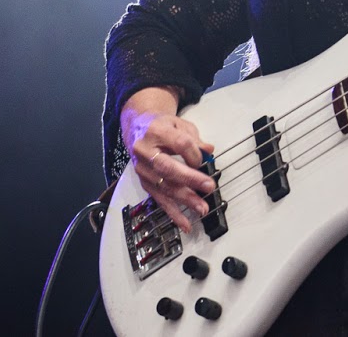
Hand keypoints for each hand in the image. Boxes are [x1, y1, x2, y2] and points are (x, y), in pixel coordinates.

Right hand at [123, 89, 216, 232]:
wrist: (138, 128)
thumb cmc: (162, 126)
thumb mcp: (180, 124)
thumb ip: (194, 138)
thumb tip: (209, 151)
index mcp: (156, 131)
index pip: (179, 143)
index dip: (194, 153)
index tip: (205, 159)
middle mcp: (145, 151)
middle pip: (168, 168)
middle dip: (190, 179)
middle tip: (209, 187)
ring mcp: (143, 169)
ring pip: (164, 186)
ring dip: (185, 199)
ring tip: (202, 208)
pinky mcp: (144, 183)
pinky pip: (159, 199)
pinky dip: (173, 213)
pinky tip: (185, 223)